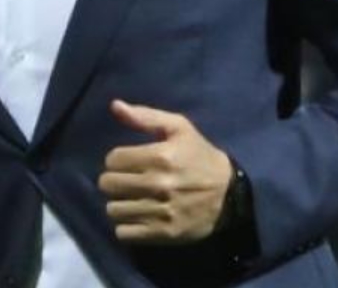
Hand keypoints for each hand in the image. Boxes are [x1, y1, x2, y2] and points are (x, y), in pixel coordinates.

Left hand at [98, 99, 233, 243]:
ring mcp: (161, 211)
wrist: (229, 194)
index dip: (117, 159)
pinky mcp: (163, 233)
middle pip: (108, 185)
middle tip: (127, 181)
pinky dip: (126, 226)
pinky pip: (124, 233)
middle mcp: (159, 184)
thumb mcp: (179, 128)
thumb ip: (145, 116)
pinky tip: (138, 216)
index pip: (113, 160)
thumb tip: (115, 105)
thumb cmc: (199, 156)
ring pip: (113, 210)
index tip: (127, 162)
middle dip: (113, 181)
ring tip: (132, 199)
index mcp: (161, 156)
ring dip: (119, 204)